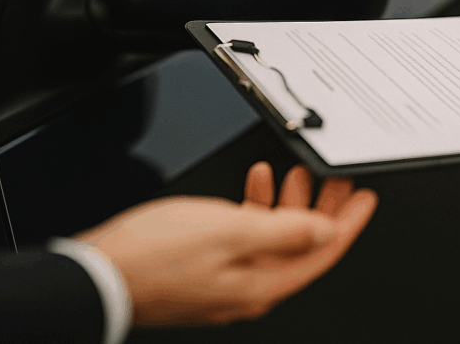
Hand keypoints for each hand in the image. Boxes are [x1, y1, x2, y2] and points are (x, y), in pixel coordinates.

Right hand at [75, 162, 376, 325]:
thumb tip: (326, 231)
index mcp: (261, 285)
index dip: (349, 223)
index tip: (364, 198)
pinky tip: (255, 182)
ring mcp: (226, 279)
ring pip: (275, 237)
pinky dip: (256, 206)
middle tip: (337, 178)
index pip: (322, 253)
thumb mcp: (229, 230)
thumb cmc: (151, 256)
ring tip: (297, 172)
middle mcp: (248, 287)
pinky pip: (246, 236)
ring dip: (290, 202)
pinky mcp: (206, 268)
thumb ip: (284, 230)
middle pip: (303, 244)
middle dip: (323, 206)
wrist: (95, 275)